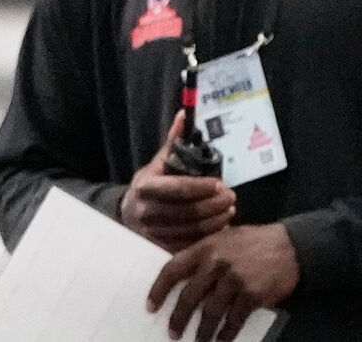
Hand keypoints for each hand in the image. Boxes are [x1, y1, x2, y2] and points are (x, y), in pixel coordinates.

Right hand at [119, 111, 235, 250]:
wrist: (129, 213)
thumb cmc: (150, 185)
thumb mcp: (158, 163)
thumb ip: (173, 142)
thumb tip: (184, 114)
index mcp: (145, 187)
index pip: (176, 188)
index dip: (200, 187)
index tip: (220, 183)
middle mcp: (145, 211)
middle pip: (186, 211)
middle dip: (213, 205)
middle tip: (232, 197)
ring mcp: (153, 232)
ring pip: (191, 230)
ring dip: (216, 221)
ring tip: (230, 210)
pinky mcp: (162, 247)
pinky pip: (190, 244)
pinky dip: (209, 237)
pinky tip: (222, 227)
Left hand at [147, 224, 299, 340]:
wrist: (290, 246)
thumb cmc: (252, 242)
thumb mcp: (222, 239)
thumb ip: (202, 256)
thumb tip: (181, 279)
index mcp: (203, 248)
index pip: (172, 269)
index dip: (159, 289)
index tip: (151, 306)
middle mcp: (215, 263)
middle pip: (189, 296)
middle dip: (178, 317)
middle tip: (172, 332)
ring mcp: (234, 279)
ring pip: (211, 311)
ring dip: (203, 330)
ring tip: (198, 340)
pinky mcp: (252, 294)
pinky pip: (234, 319)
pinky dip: (226, 333)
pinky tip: (221, 340)